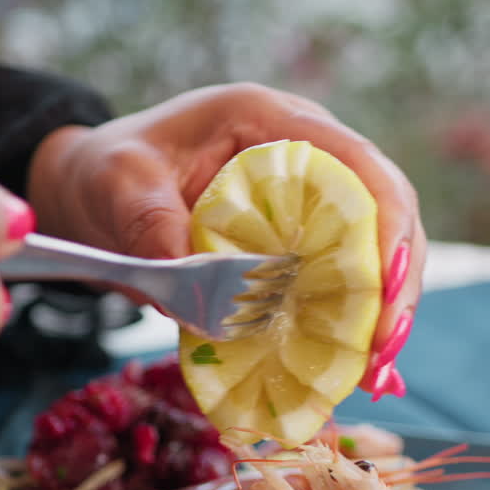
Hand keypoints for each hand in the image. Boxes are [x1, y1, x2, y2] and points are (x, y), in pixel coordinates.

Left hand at [26, 82, 424, 396]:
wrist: (92, 187)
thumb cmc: (108, 169)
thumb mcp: (119, 183)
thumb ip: (153, 225)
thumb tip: (203, 304)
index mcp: (271, 121)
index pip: (359, 163)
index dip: (389, 221)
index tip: (392, 281)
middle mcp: (305, 157)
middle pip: (385, 211)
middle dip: (397, 279)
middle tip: (384, 346)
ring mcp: (306, 202)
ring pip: (372, 250)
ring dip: (380, 308)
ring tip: (374, 369)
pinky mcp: (295, 244)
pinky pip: (338, 281)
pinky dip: (347, 323)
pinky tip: (351, 368)